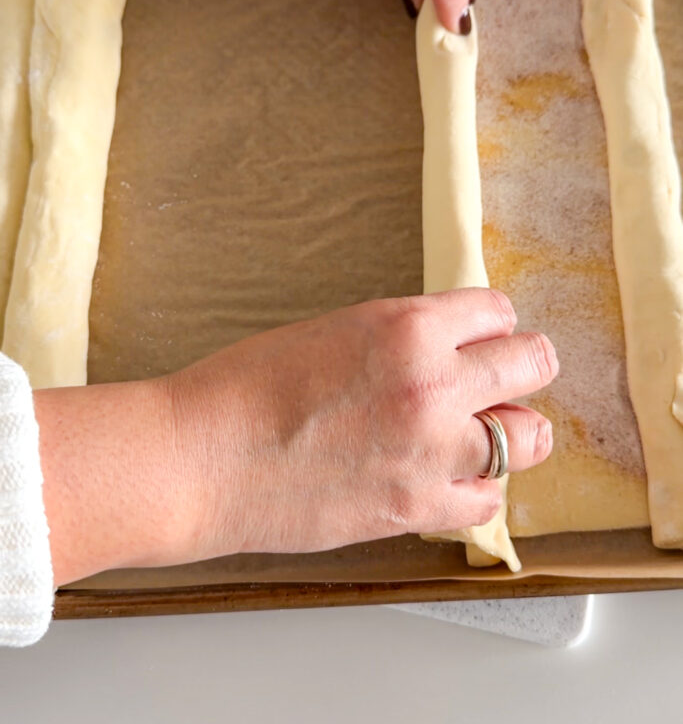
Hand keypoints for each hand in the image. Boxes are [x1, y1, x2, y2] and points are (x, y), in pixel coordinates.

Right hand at [35, 289, 554, 584]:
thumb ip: (402, 339)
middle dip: (523, 365)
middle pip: (532, 364)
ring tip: (492, 431)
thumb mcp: (335, 330)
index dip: (490, 323)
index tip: (485, 335)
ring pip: (530, 437)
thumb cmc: (246, 388)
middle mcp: (433, 384)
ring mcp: (432, 451)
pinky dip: (478, 488)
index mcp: (407, 326)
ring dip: (515, 430)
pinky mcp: (416, 508)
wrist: (202, 458)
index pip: (496, 311)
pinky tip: (453, 478)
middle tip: (512, 375)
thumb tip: (445, 351)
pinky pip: (489, 501)